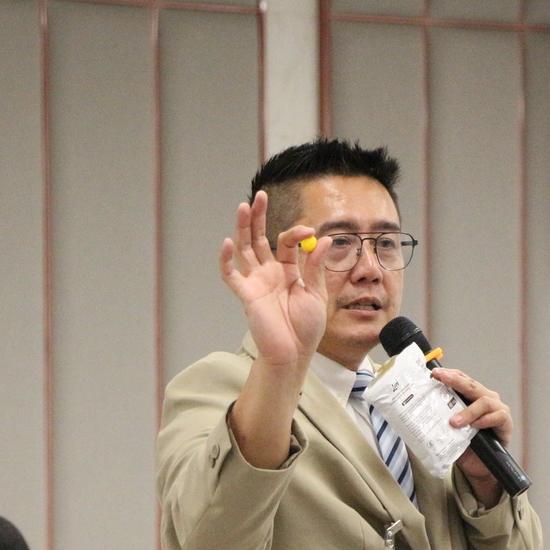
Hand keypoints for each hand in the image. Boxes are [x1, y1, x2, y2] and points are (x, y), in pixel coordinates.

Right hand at [219, 191, 326, 367]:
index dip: (296, 233)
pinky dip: (226, 261)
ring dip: (242, 228)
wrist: (295, 352)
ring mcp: (256, 282)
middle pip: (259, 239)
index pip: (286, 242)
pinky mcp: (246, 295)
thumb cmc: (306, 327)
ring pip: (244, 250)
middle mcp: (269, 273)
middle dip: (258, 217)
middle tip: (259, 195)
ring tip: (243, 206)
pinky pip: (231, 276)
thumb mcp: (316, 293)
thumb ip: (315, 267)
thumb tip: (323, 238)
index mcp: (287, 271)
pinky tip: (227, 242)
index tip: (309, 231)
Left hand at [431, 367, 513, 504]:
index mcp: (472, 397)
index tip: (433, 373)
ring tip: (454, 421)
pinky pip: (498, 416)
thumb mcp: (449, 431)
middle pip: (471, 385)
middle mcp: (486, 398)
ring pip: (484, 401)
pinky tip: (475, 425)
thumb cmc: (465, 445)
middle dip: (455, 380)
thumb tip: (417, 413)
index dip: (449, 374)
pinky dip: (485, 420)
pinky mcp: (506, 423)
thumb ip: (441, 419)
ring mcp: (497, 409)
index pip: (462, 379)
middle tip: (440, 378)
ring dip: (468, 410)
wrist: (481, 467)